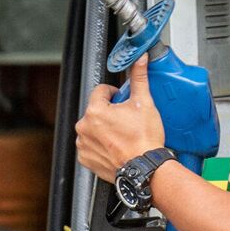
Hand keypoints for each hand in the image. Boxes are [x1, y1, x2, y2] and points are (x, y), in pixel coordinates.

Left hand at [75, 57, 164, 180]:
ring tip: (122, 135)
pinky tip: (116, 146)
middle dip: (109, 112)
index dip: (114, 93)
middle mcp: (84, 127)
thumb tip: (140, 61)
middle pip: (96, 110)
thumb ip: (139, 78)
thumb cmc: (144, 140)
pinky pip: (91, 145)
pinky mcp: (85, 159)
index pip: (100, 91)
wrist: (145, 169)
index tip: (122, 101)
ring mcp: (83, 144)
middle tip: (126, 120)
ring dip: (104, 128)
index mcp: (94, 111)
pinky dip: (101, 145)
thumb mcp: (144, 103)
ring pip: (93, 128)